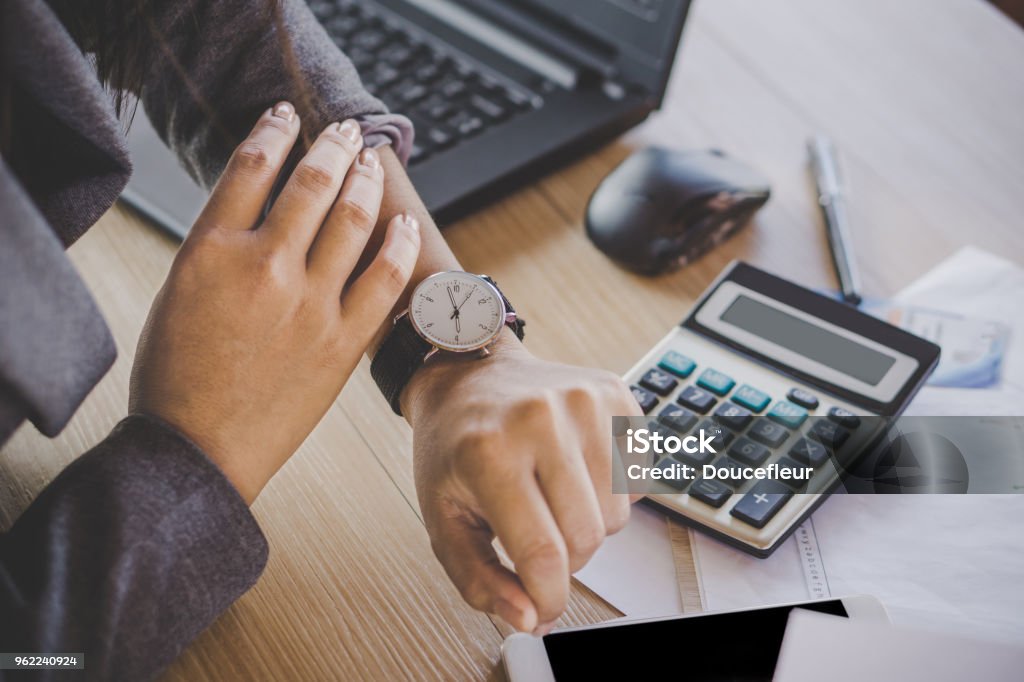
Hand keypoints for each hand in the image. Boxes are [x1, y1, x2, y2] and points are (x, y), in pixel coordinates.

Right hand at [130, 102, 420, 502]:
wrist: (196, 450)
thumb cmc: (176, 379)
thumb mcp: (176, 294)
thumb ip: (218, 249)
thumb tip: (260, 215)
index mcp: (210, 251)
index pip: (250, 167)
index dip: (273, 131)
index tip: (286, 117)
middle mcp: (264, 266)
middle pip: (310, 183)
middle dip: (330, 145)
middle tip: (341, 130)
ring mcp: (309, 303)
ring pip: (352, 219)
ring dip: (364, 180)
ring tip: (369, 160)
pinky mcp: (343, 340)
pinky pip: (384, 278)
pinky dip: (399, 244)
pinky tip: (404, 223)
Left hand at [403, 336, 639, 632]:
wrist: (469, 376)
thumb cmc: (454, 448)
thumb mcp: (442, 519)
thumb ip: (478, 580)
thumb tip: (530, 618)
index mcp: (488, 451)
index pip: (542, 554)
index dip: (548, 598)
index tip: (542, 610)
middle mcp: (540, 418)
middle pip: (587, 538)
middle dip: (566, 559)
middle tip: (536, 535)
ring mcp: (584, 400)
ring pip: (617, 515)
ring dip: (589, 523)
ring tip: (553, 496)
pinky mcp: (615, 394)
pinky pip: (639, 478)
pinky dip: (614, 491)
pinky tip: (578, 471)